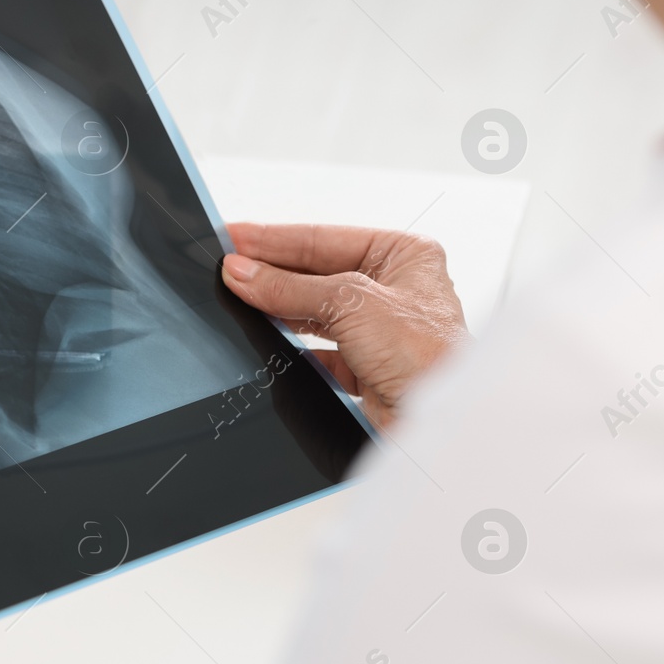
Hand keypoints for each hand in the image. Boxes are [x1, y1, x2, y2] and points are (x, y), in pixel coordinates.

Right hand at [219, 222, 469, 425]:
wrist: (437, 425)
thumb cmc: (428, 358)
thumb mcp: (351, 305)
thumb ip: (290, 288)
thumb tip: (243, 272)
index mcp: (404, 255)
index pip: (323, 239)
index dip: (273, 239)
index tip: (233, 237)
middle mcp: (393, 288)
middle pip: (315, 272)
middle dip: (270, 272)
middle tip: (226, 266)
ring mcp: (378, 328)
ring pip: (312, 309)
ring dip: (277, 306)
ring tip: (237, 296)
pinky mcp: (364, 365)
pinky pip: (315, 348)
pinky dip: (290, 344)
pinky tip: (265, 336)